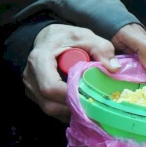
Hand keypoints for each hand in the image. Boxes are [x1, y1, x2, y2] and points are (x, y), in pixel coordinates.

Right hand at [25, 23, 145, 120]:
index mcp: (40, 60)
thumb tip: (114, 68)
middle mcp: (31, 76)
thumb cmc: (66, 37)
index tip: (91, 95)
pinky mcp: (35, 94)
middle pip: (50, 103)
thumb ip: (101, 48)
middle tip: (95, 104)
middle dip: (74, 106)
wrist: (49, 38)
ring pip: (50, 109)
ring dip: (71, 110)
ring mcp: (31, 87)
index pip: (51, 87)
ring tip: (89, 103)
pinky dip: (66, 110)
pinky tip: (80, 103)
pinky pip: (50, 108)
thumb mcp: (85, 36)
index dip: (71, 95)